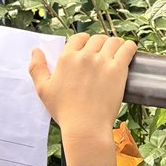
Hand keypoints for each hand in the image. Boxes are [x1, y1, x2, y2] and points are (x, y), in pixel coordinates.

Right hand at [29, 34, 136, 165]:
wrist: (85, 127)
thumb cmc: (64, 111)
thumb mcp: (43, 90)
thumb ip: (37, 68)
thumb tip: (35, 50)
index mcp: (67, 58)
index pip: (79, 38)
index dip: (84, 42)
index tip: (88, 50)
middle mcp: (85, 56)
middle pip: (97, 38)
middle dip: (100, 44)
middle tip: (103, 55)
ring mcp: (102, 61)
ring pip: (113, 41)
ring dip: (115, 45)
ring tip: (117, 53)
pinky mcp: (118, 69)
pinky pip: (128, 48)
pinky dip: (130, 47)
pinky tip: (129, 52)